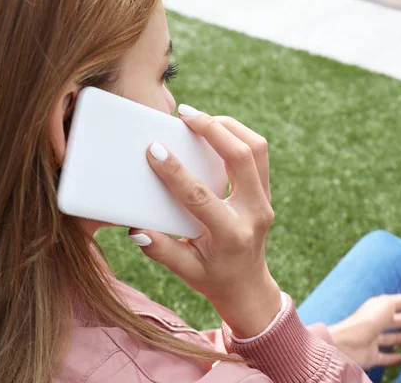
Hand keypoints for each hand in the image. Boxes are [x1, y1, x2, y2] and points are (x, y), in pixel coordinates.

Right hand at [128, 106, 279, 338]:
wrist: (248, 287)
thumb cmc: (213, 279)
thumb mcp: (185, 272)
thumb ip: (161, 250)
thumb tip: (135, 228)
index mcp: (231, 235)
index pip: (200, 196)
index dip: (175, 171)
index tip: (153, 149)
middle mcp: (254, 213)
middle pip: (242, 158)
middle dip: (213, 129)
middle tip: (185, 114)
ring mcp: (264, 201)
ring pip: (257, 148)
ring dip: (229, 127)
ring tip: (200, 118)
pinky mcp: (265, 192)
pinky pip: (258, 154)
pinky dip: (237, 136)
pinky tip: (214, 132)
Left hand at [326, 294, 400, 369]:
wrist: (348, 344)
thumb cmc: (368, 320)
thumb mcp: (387, 304)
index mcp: (374, 309)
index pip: (390, 305)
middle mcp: (372, 324)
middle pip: (389, 321)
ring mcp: (370, 340)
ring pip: (387, 338)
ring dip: (398, 338)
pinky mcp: (370, 356)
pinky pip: (384, 357)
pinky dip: (392, 358)